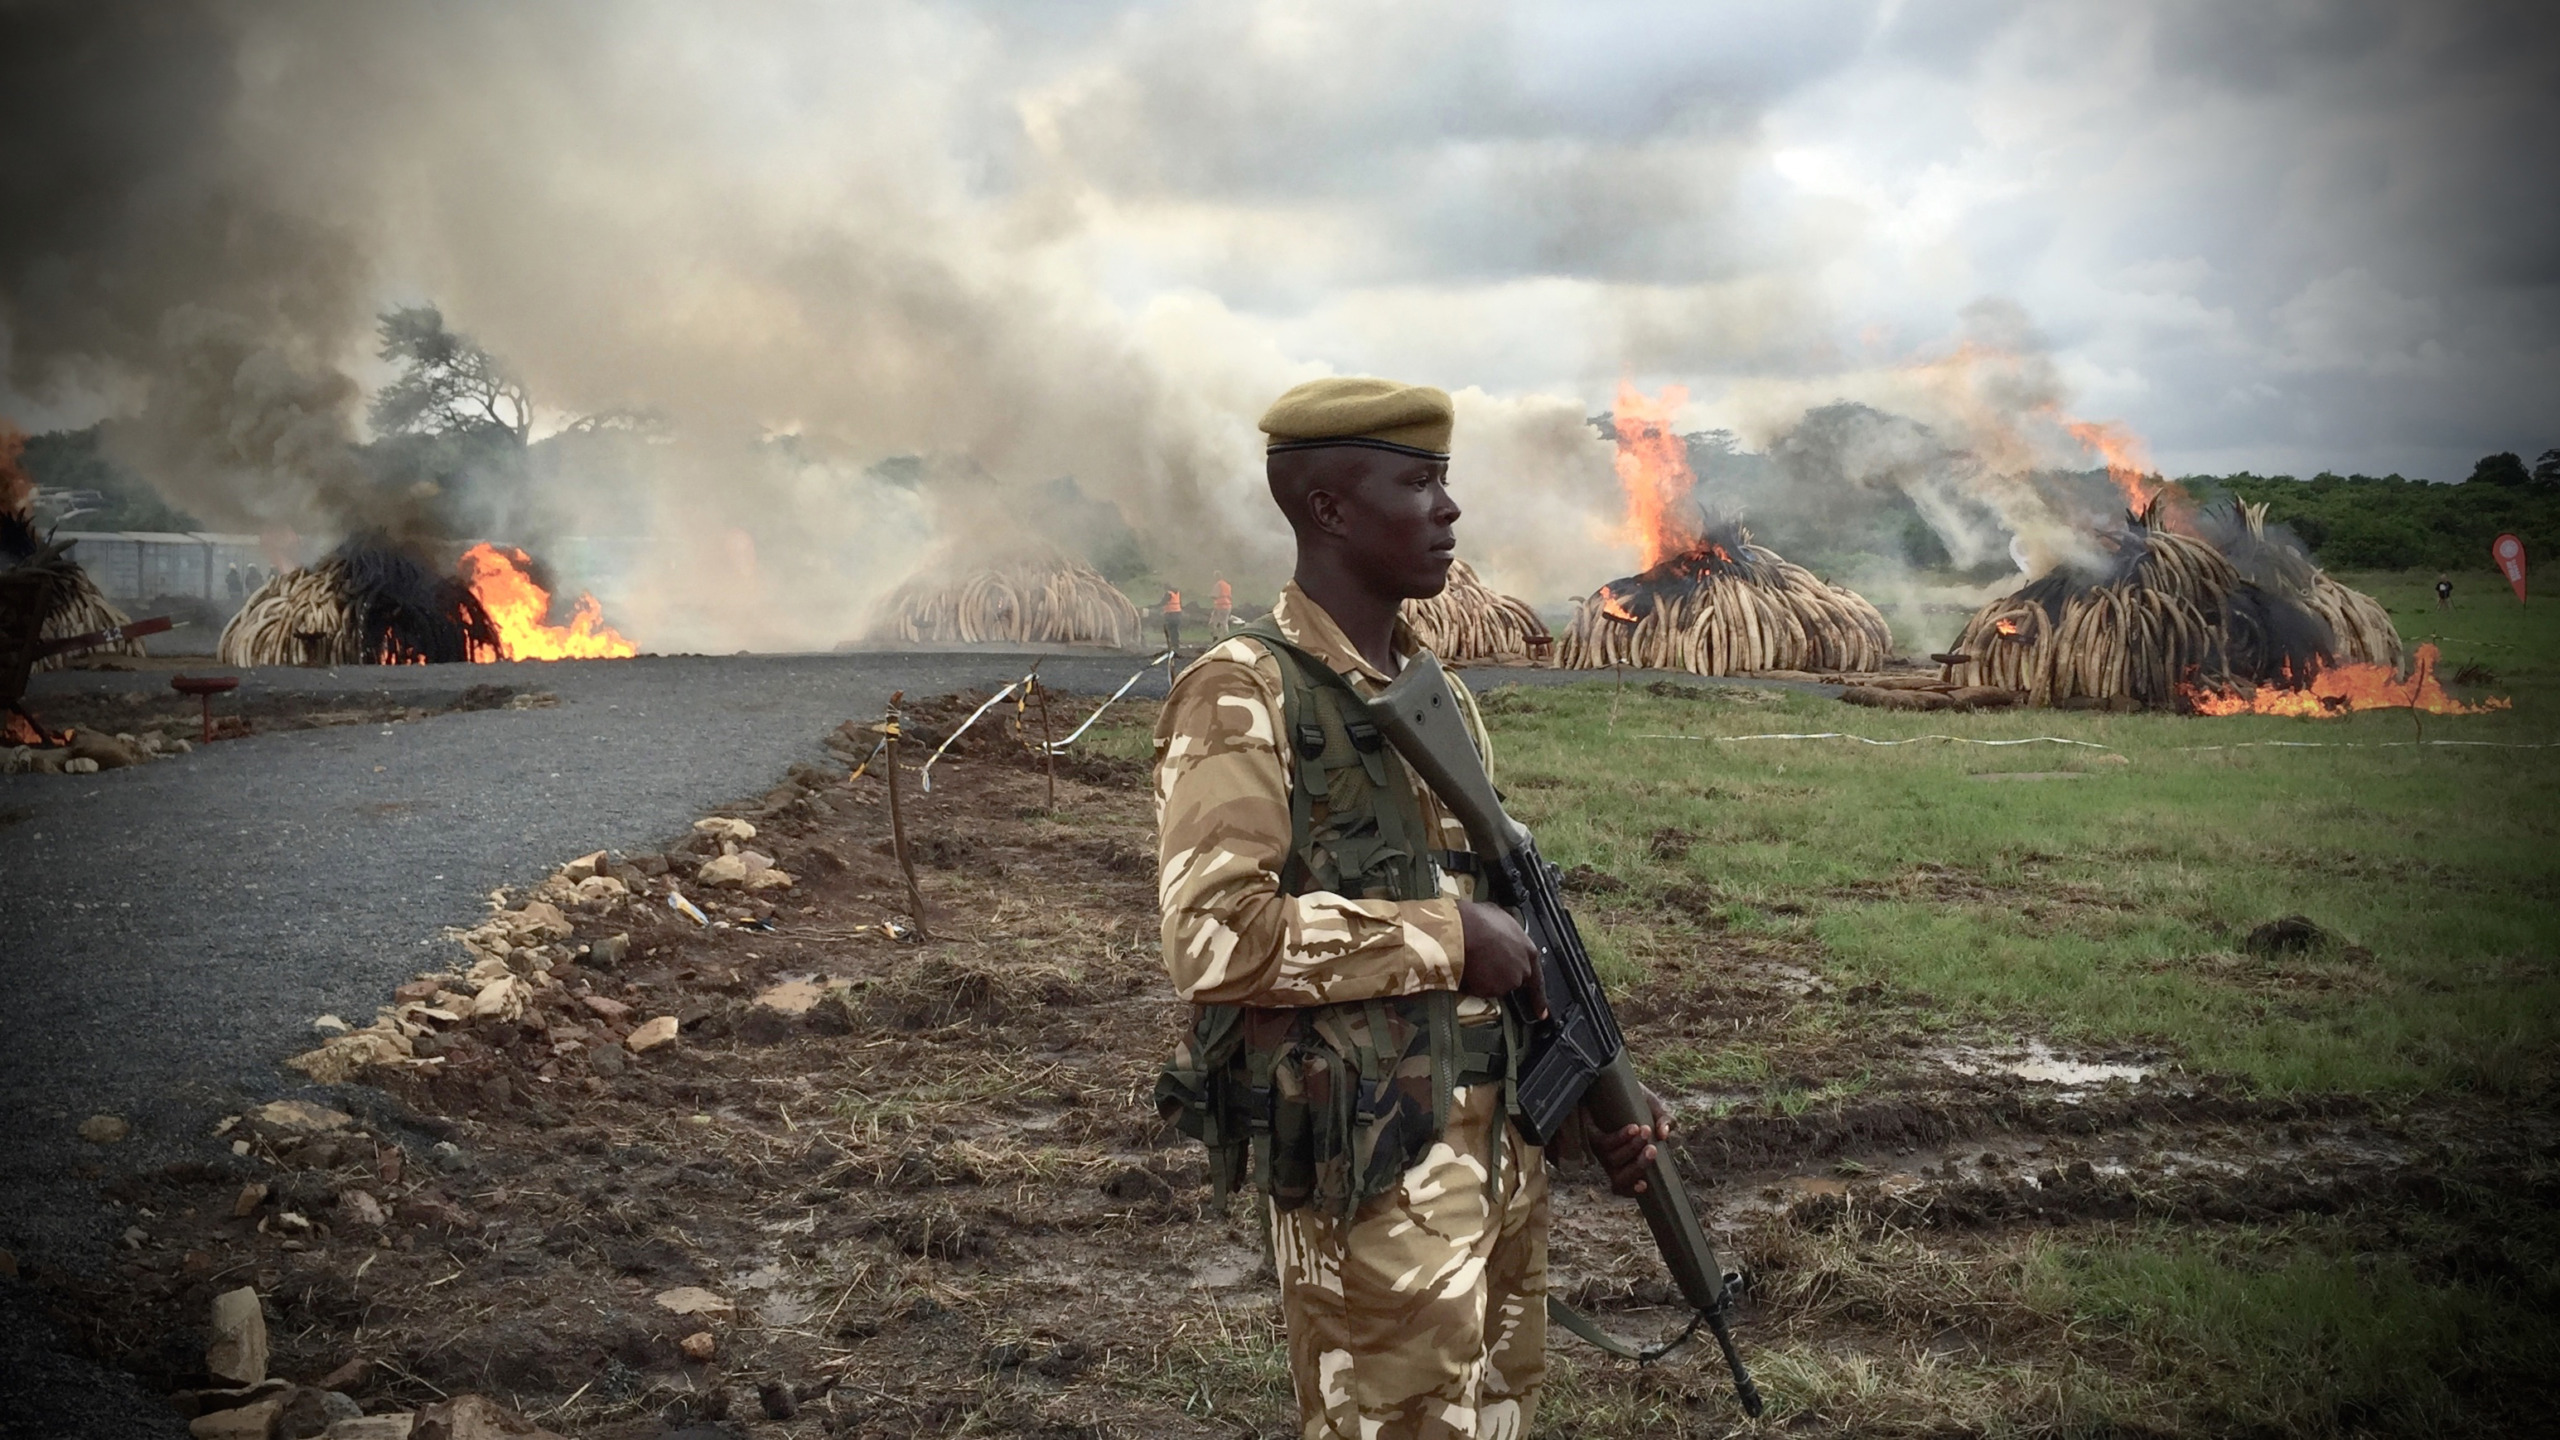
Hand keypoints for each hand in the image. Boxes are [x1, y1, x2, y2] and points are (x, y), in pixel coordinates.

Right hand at [1458, 901, 1545, 1017]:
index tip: (1542, 1013)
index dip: (1539, 998)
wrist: (1461, 932)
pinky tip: (1467, 967)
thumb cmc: (1479, 921)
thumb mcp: (1500, 917)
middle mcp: (1521, 971)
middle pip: (1514, 980)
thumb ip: (1507, 931)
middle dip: (1502, 974)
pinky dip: (1474, 983)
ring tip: (1473, 959)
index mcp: (1528, 951)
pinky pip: (1481, 990)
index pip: (1538, 980)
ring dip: (1487, 977)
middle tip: (1486, 961)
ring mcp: (1506, 983)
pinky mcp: (1488, 991)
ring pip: (1496, 986)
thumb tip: (1502, 928)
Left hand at [1589, 1087, 1672, 1195]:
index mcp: (1624, 1160)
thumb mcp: (1653, 1108)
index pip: (1624, 1185)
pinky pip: (1604, 1142)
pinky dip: (1620, 1137)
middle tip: (1653, 1150)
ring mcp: (1599, 1147)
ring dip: (1631, 1148)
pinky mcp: (1590, 1133)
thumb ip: (1665, 1121)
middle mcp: (1610, 1158)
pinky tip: (1633, 1127)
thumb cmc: (1632, 1098)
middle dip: (1638, 1167)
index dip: (1632, 1190)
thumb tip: (1665, 1135)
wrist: (1610, 1077)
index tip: (1646, 1185)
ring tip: (1645, 1130)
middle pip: (1619, 1178)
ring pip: (1613, 1160)